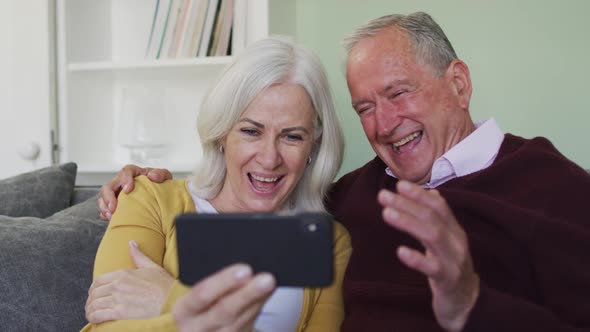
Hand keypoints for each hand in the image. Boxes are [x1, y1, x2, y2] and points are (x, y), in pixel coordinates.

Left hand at [85, 240, 174, 322]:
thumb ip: (138, 255)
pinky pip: (99, 314)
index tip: (94, 294)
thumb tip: (131, 243)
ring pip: (94, 304)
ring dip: (90, 310)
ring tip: (92, 314)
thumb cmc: (164, 286)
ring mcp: (118, 299)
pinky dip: (93, 317)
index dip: (93, 289)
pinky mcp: (120, 312)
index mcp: (123, 274)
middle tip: (92, 306)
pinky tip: (95, 319)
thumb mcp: (152, 267)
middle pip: (94, 293)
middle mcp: (118, 285)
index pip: (99, 280)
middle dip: (90, 300)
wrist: (172, 301)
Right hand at [98, 164, 172, 219]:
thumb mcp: (164, 176)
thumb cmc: (160, 184)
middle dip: (108, 197)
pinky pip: (105, 208)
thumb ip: (161, 173)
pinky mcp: (114, 204)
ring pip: (104, 197)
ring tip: (111, 216)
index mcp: (134, 173)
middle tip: (114, 207)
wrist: (161, 196)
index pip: (126, 171)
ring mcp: (116, 193)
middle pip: (109, 186)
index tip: (128, 189)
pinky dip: (105, 214)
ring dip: (105, 207)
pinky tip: (111, 219)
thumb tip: (152, 176)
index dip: (125, 179)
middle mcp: (122, 182)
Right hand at [173, 264, 275, 331]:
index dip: (224, 282)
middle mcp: (198, 328)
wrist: (191, 330)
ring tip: (271, 283)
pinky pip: (246, 326)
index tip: (245, 269)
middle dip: (248, 294)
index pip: (202, 295)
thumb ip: (212, 282)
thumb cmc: (195, 306)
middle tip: (267, 278)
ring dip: (258, 302)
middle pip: (225, 311)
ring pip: (239, 322)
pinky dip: (258, 309)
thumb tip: (241, 267)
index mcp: (184, 311)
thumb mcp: (192, 294)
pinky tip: (267, 294)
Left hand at [378, 180, 479, 331]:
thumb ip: (438, 219)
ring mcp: (454, 260)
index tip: (398, 184)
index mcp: (455, 230)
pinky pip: (432, 268)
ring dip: (408, 222)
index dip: (419, 194)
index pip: (439, 206)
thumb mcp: (446, 241)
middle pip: (432, 217)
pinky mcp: (448, 280)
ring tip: (386, 213)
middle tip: (383, 195)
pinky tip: (400, 251)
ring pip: (433, 236)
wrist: (467, 303)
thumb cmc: (450, 268)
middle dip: (407, 204)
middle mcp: (456, 241)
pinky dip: (417, 258)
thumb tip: (430, 192)